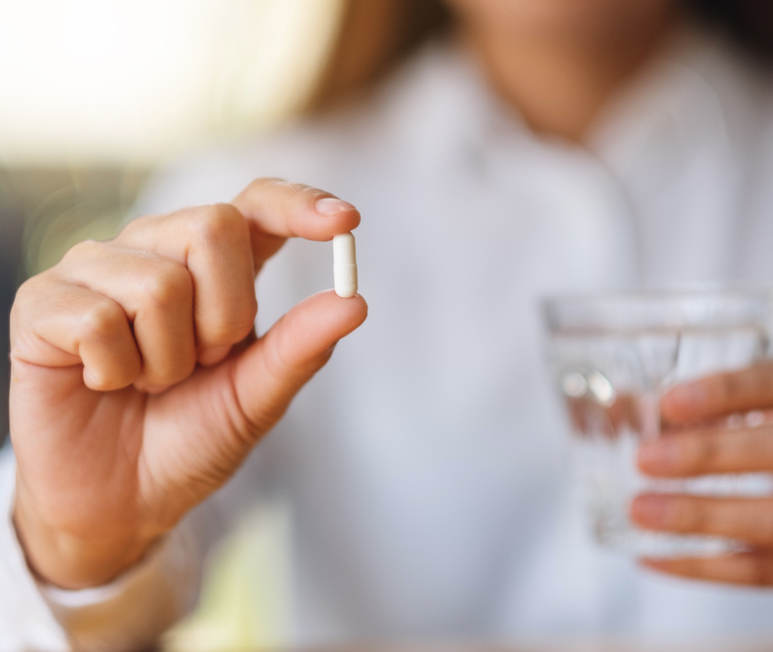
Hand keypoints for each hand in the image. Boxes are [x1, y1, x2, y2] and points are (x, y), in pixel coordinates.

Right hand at [10, 179, 366, 588]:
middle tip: (201, 363)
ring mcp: (97, 270)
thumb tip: (354, 302)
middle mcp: (156, 251)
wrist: (122, 500)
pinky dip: (116, 370)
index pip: (257, 205)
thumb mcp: (256, 398)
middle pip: (213, 226)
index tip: (345, 222)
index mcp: (215, 268)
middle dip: (223, 316)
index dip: (299, 204)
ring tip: (149, 381)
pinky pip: (98, 318)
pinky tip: (105, 383)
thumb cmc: (191, 439)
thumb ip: (299, 348)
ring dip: (167, 359)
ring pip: (158, 283)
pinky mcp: (44, 301)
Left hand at [630, 362, 772, 585]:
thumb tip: (618, 409)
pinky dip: (701, 567)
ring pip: (768, 521)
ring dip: (700, 517)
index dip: (724, 392)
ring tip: (640, 510)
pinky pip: (755, 571)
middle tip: (645, 459)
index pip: (766, 386)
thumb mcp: (741, 408)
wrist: (770, 478)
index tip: (669, 403)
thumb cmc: (749, 438)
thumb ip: (694, 406)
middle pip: (770, 453)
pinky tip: (649, 556)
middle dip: (708, 455)